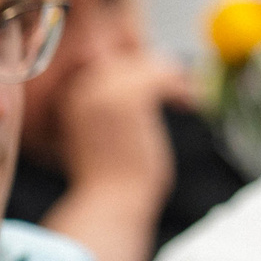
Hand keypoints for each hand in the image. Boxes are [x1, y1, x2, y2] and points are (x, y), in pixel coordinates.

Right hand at [57, 46, 191, 213]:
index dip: (135, 69)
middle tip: (179, 86)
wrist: (108, 203)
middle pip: (127, 57)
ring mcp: (105, 92)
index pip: (107, 63)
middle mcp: (83, 89)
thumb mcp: (101, 136)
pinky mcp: (130, 98)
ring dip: (172, 77)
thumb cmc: (106, 181)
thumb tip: (140, 92)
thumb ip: (110, 111)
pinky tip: (189, 105)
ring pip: (147, 63)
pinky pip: (164, 76)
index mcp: (70, 98)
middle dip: (155, 69)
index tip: (160, 83)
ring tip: (186, 97)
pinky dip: (182, 89)